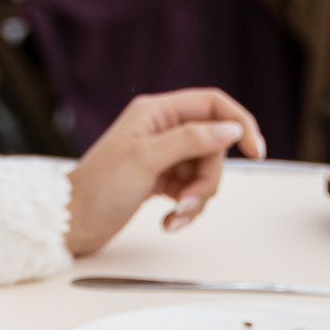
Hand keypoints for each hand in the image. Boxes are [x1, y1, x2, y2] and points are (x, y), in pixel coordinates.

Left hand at [66, 87, 263, 254]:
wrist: (72, 224)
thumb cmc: (97, 188)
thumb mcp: (146, 160)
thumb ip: (190, 140)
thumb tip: (231, 128)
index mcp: (156, 112)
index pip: (212, 104)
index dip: (240, 123)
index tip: (257, 151)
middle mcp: (161, 129)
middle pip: (214, 146)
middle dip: (209, 178)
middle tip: (189, 200)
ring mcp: (162, 156)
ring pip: (205, 172)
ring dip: (197, 199)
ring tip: (176, 216)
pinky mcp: (160, 180)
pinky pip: (191, 190)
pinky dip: (186, 208)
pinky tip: (169, 222)